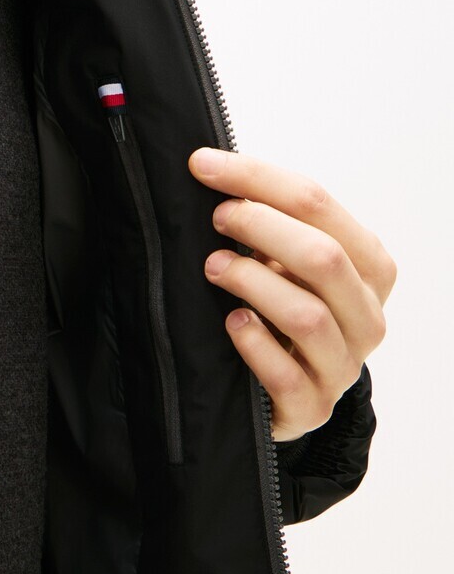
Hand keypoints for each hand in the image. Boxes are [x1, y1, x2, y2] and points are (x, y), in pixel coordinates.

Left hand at [187, 146, 395, 442]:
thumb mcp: (288, 263)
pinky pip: (287, 376)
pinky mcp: (311, 408)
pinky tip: (231, 323)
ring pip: (307, 316)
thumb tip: (209, 167)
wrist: (285, 391)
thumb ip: (269, 221)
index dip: (259, 178)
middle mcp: (366, 316)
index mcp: (369, 267)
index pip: (320, 205)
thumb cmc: (282, 311)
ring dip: (252, 282)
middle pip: (324, 257)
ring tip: (213, 268)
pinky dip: (254, 344)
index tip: (203, 165)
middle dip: (261, 226)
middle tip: (216, 218)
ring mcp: (342, 366)